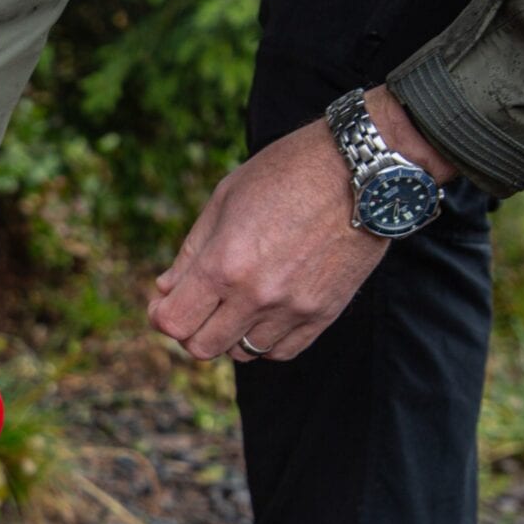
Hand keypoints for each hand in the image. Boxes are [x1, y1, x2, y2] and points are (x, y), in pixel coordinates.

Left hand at [149, 85, 453, 361]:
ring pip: (242, 353)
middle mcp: (256, 296)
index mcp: (224, 264)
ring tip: (237, 302)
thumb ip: (190, 253)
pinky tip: (266, 312)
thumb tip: (164, 291)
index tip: (164, 301)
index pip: (173, 322)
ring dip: (230, 333)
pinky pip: (281, 352)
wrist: (363, 170)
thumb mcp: (224, 200)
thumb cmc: (287, 173)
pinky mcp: (324, 314)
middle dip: (191, 328)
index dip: (160, 315)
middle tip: (198, 304)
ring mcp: (293, 309)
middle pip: (202, 347)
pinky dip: (266, 340)